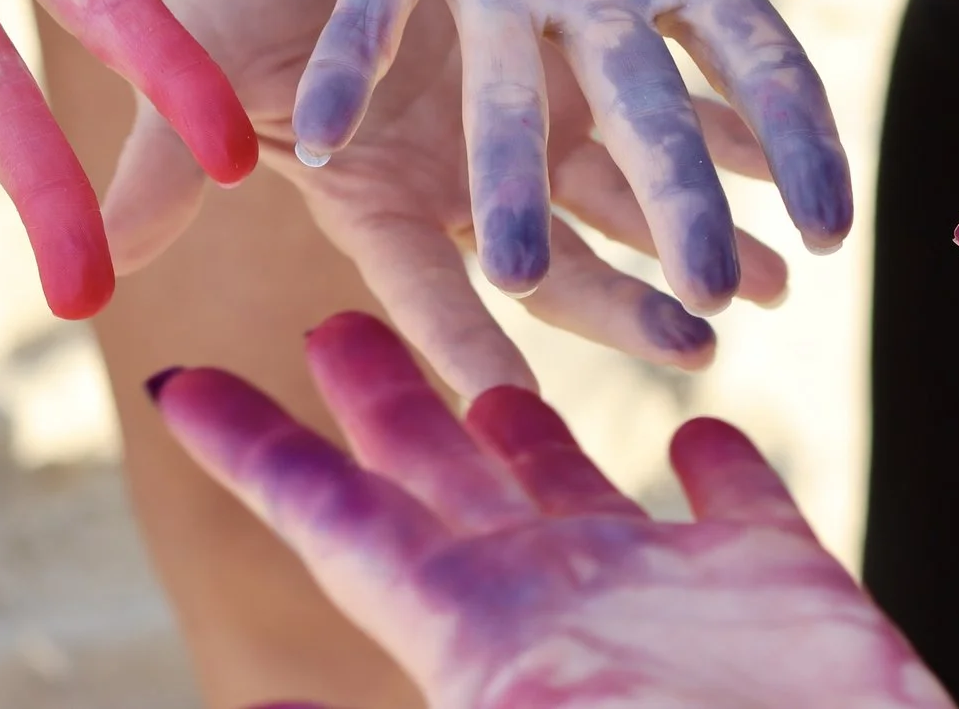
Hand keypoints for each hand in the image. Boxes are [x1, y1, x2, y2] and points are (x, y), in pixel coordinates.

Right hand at [103, 0, 792, 397]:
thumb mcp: (204, 49)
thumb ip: (167, 158)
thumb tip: (82, 274)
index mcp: (380, 194)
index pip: (423, 284)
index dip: (460, 339)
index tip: (513, 401)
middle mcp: (471, 177)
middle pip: (559, 259)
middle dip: (629, 302)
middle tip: (702, 339)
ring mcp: (532, 119)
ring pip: (628, 193)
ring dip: (699, 233)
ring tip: (778, 281)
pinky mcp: (580, 51)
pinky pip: (663, 96)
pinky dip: (718, 124)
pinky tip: (784, 155)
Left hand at [151, 310, 954, 707]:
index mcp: (481, 636)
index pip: (342, 527)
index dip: (261, 457)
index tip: (176, 387)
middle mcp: (561, 602)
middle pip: (445, 482)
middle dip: (383, 403)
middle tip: (327, 322)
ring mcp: (669, 593)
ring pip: (578, 479)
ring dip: (529, 419)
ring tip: (487, 358)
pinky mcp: (782, 584)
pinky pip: (741, 501)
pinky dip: (719, 459)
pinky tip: (701, 421)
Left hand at [291, 0, 958, 315]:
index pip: (762, 72)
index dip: (797, 146)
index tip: (835, 233)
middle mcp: (599, 11)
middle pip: (643, 113)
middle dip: (674, 202)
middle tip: (708, 298)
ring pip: (513, 94)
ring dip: (515, 179)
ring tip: (513, 274)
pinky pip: (377, 18)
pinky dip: (354, 67)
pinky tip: (320, 135)